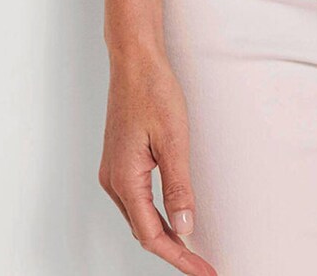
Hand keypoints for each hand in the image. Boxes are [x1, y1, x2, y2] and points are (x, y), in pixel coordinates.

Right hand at [98, 49, 218, 275]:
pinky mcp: (119, 160)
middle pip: (143, 230)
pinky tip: (172, 217)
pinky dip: (155, 215)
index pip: (151, 235)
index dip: (179, 257)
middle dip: (174, 251)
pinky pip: (136, 200)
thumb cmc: (153, 91)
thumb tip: (185, 226)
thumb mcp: (173, 140)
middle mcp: (113, 180)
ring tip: (193, 248)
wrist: (135, 61)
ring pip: (139, 216)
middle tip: (203, 265)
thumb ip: (178, 187)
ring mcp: (114, 171)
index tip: (202, 270)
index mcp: (125, 179)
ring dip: (164, 235)